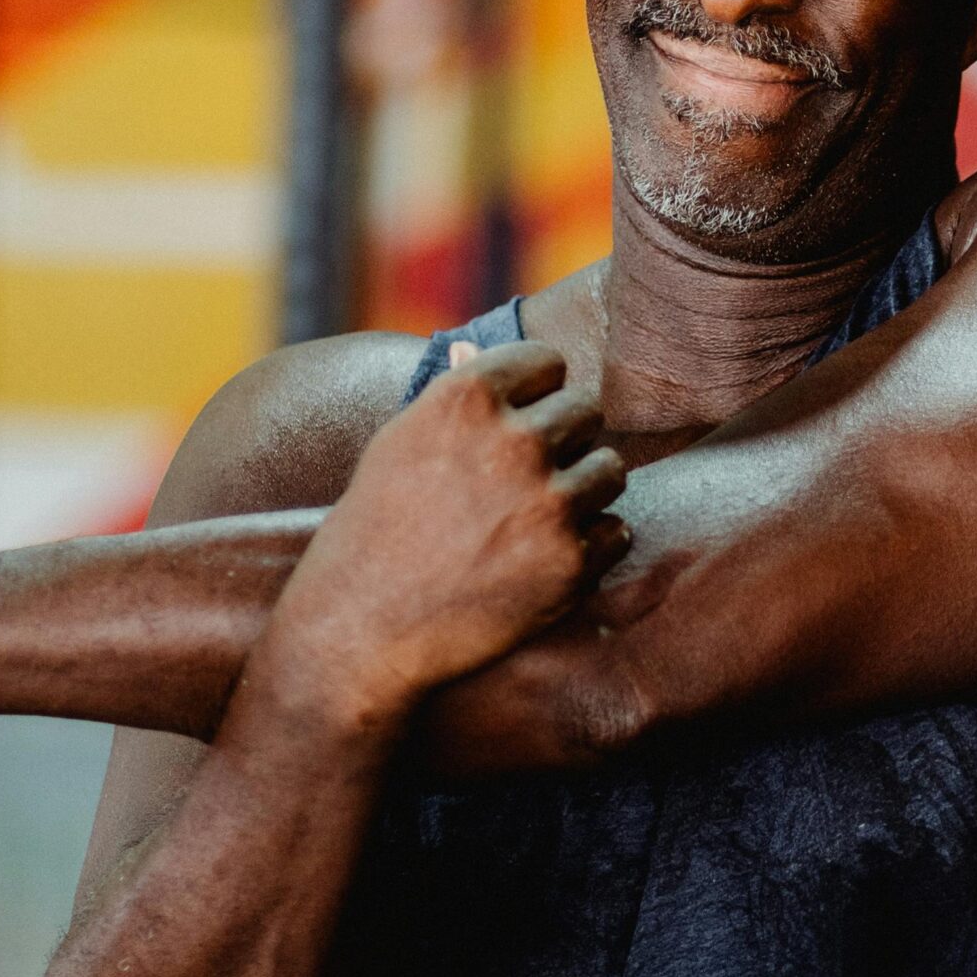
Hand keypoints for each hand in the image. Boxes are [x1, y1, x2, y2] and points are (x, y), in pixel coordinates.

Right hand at [265, 340, 626, 714]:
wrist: (360, 631)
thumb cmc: (372, 531)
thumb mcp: (398, 445)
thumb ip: (450, 396)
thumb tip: (470, 344)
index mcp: (467, 399)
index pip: (549, 362)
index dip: (537, 392)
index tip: (520, 421)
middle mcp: (514, 442)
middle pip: (587, 411)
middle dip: (565, 441)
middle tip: (527, 480)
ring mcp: (548, 504)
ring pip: (612, 469)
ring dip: (585, 491)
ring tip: (537, 520)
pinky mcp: (571, 564)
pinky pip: (617, 531)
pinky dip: (590, 547)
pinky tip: (543, 560)